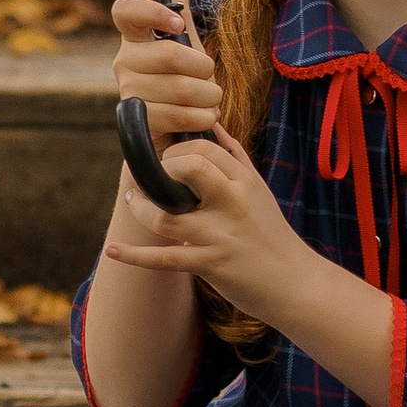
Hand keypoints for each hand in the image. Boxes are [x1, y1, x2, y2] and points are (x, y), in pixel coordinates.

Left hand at [104, 119, 305, 326]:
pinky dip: (135, 255)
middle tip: (152, 178)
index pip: (203, 148)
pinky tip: (112, 250)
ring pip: (167, 215)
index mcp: (244, 181)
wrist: (293, 282)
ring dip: (141, 208)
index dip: (176, 151)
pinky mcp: (210, 265)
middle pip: (190, 168)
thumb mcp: (258, 189)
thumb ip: (235, 156)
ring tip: (133, 201)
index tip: (166, 162)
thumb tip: (211, 123)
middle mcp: (233, 203)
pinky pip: (165, 258)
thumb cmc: (270, 233)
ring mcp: (220, 235)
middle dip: (162, 169)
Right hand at [110, 0, 219, 150]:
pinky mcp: (139, 123)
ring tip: (212, 101)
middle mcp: (124, 63)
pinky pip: (179, 115)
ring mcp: (129, 94)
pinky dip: (202, 117)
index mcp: (134, 39)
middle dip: (203, 69)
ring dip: (209, 96)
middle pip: (169, 54)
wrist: (176, 135)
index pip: (125, 10)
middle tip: (211, 79)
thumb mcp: (186, 47)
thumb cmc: (182, 83)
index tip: (177, 24)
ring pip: (180, 88)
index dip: (152, 12)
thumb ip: (180, 14)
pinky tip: (206, 118)